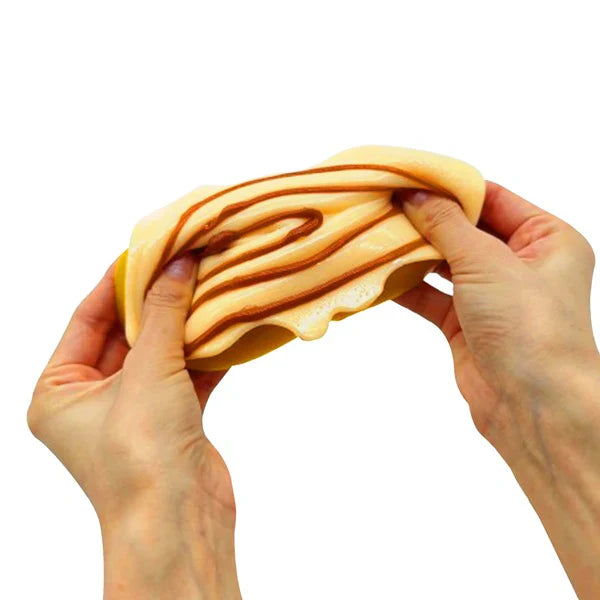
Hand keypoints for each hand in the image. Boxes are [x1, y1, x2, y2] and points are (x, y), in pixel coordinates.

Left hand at [28, 255, 240, 598]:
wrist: (180, 522)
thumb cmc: (140, 456)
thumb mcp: (147, 372)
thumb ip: (163, 315)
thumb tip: (179, 264)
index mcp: (60, 392)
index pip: (86, 319)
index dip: (116, 283)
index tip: (144, 251)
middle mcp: (92, 400)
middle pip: (127, 334)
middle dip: (156, 301)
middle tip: (181, 262)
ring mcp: (134, 410)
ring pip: (160, 352)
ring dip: (185, 324)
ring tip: (207, 285)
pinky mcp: (172, 420)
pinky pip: (186, 373)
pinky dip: (205, 351)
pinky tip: (225, 325)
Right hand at [396, 183, 599, 597]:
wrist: (533, 406)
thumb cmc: (530, 327)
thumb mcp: (487, 262)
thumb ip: (447, 225)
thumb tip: (414, 195)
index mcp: (546, 239)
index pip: (491, 199)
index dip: (450, 187)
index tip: (410, 177)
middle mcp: (522, 265)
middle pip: (465, 230)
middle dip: (426, 221)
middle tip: (384, 204)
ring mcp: (492, 296)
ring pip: (445, 264)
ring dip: (413, 253)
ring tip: (376, 234)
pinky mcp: (467, 324)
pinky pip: (432, 296)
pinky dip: (408, 286)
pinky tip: (380, 273)